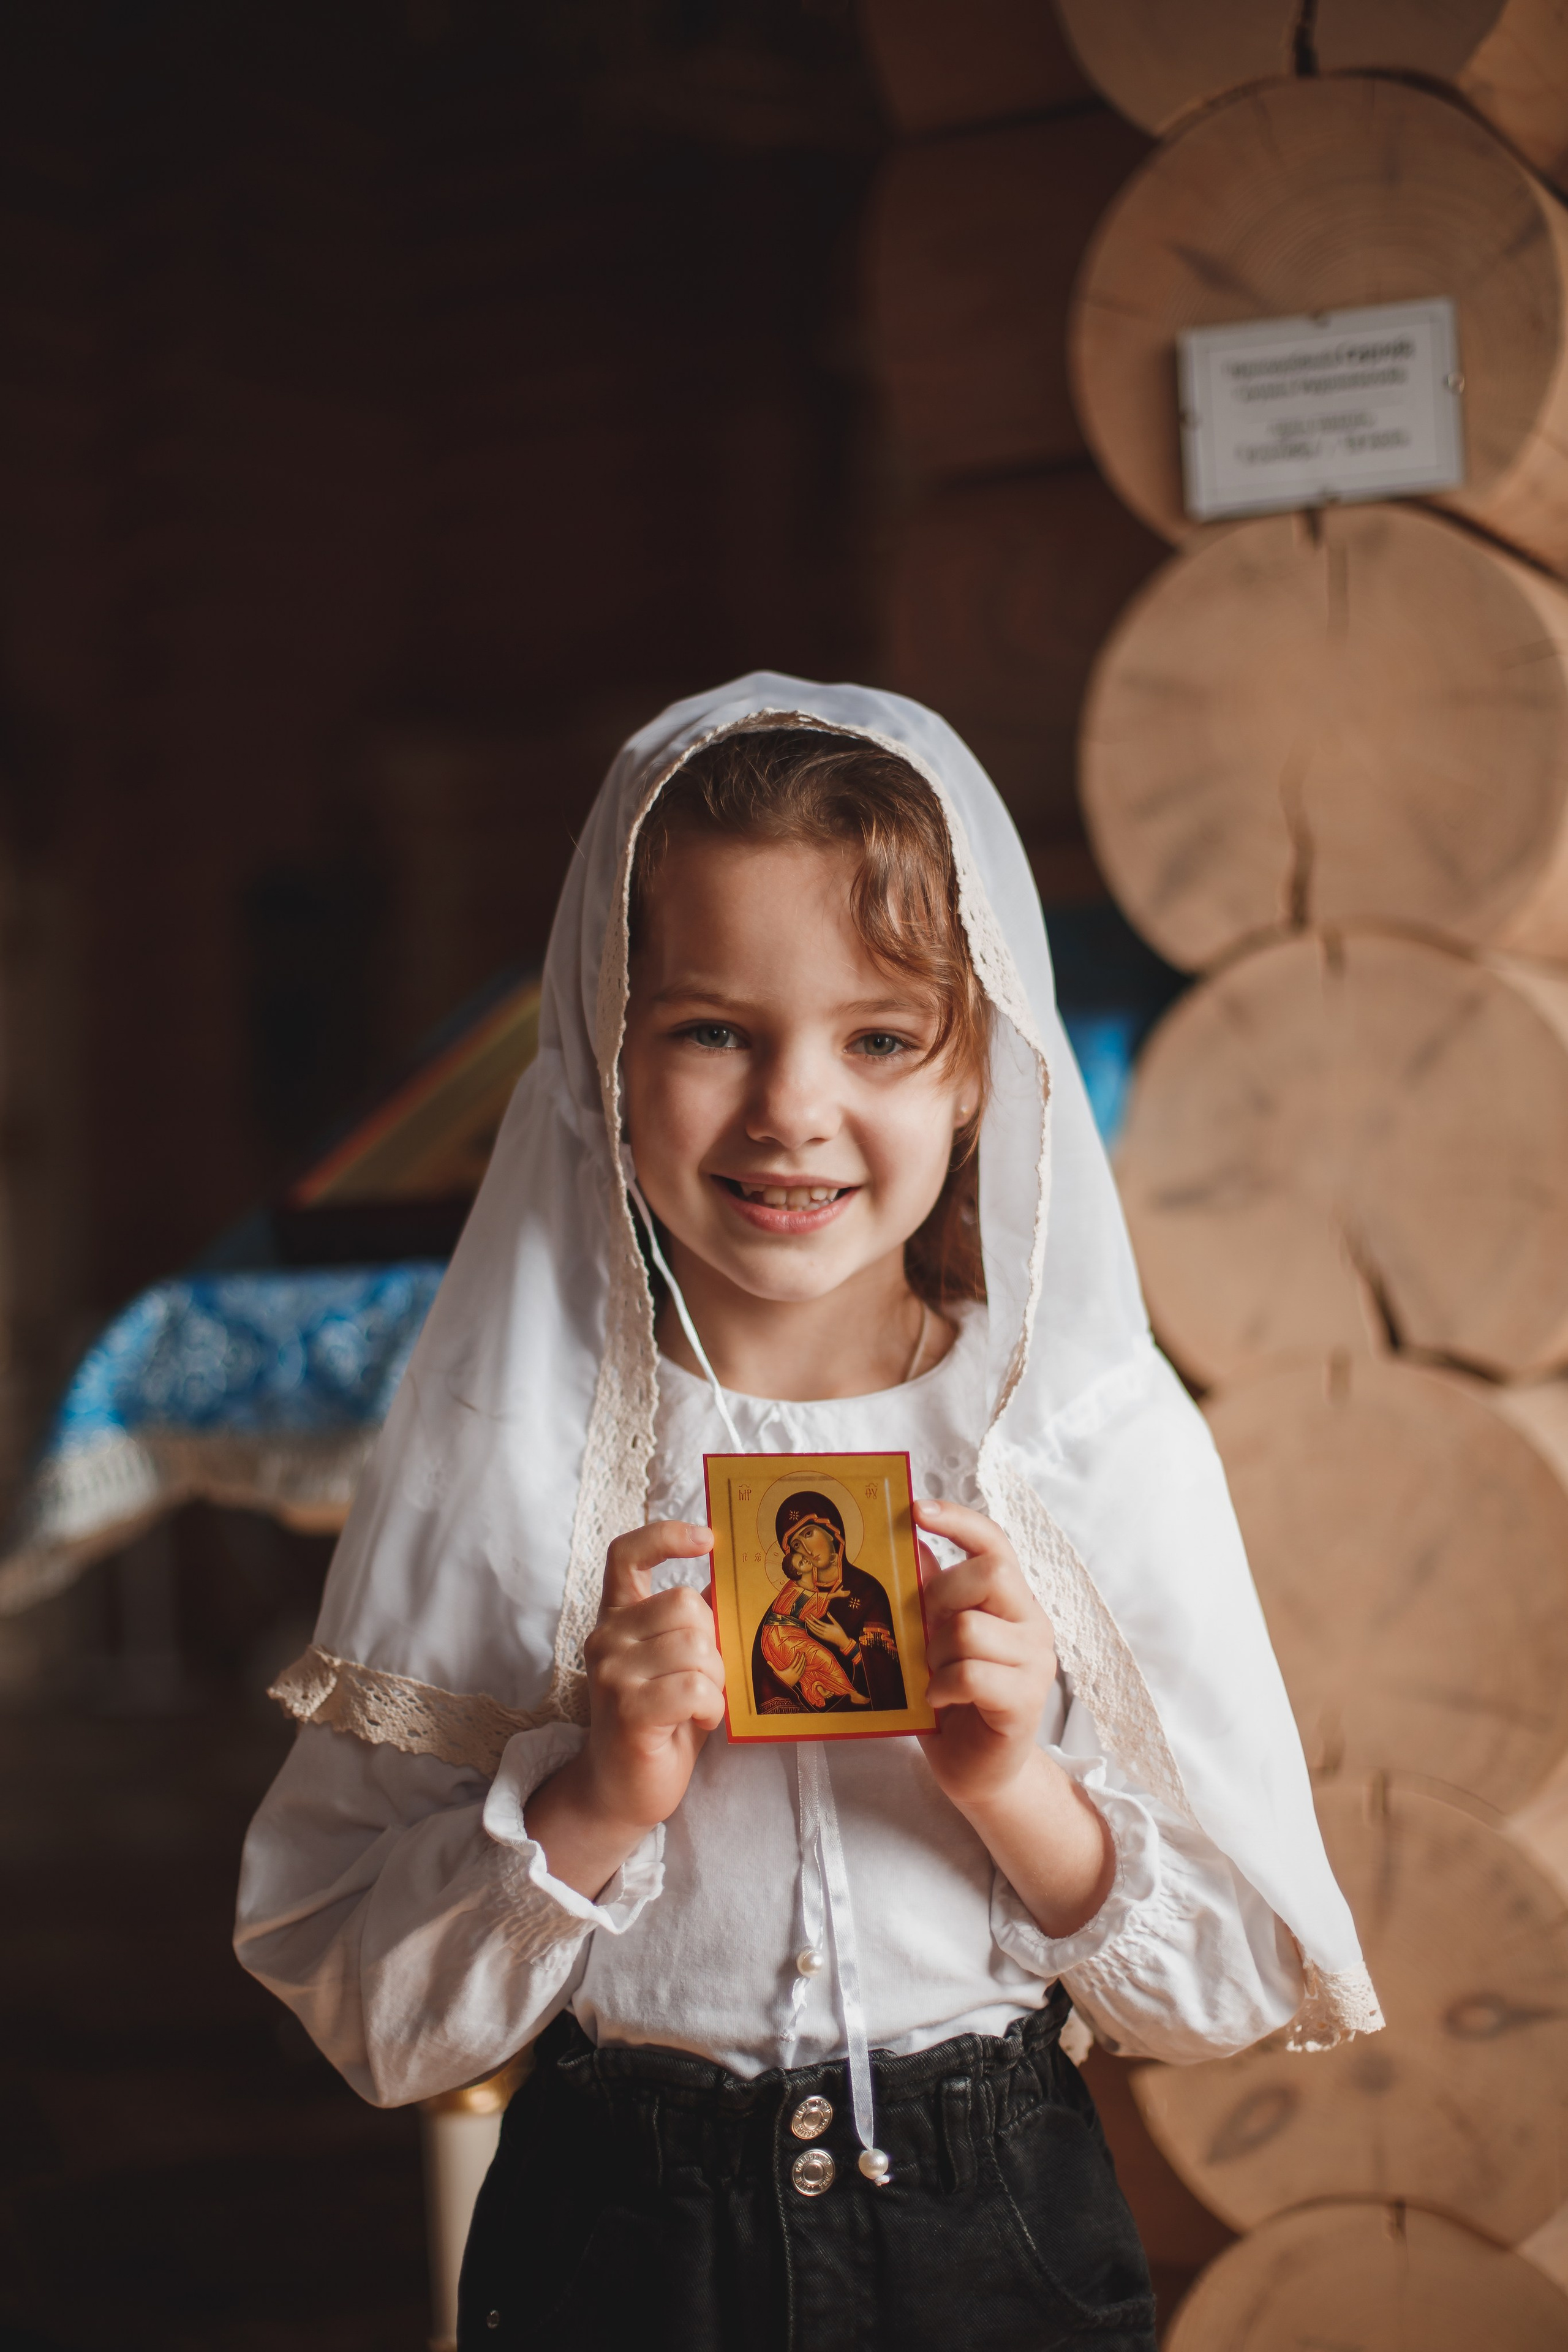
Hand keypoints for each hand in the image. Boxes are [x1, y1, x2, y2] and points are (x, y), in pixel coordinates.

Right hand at [527, 1520, 722, 1898]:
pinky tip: (699, 1721)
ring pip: (696, 1647)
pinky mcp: (629, 1709)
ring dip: (715, 1680)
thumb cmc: (661, 1723)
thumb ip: (693, 1623)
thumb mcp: (677, 1662)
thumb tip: (727, 1581)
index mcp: (616, 1618)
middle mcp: (606, 1638)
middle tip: (706, 1678)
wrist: (623, 1790)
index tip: (707, 1539)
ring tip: (700, 1704)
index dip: (666, 1535)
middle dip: (713, 1643)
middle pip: (685, 1604)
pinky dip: (711, 1706)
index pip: (627, 1554)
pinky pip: (696, 1687)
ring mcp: (613, 1673)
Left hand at [914, 1497, 1112, 1939]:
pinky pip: (972, 1674)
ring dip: (936, 1655)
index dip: (958, 1521)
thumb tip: (909, 1543)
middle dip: (940, 1598)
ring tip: (933, 1677)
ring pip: (970, 1628)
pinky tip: (940, 1700)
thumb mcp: (932, 1641)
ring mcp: (1034, 1663)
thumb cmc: (953, 1702)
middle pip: (988, 1574)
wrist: (979, 1773)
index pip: (995, 1543)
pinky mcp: (1025, 1701)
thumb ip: (928, 1595)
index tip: (917, 1509)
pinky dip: (943, 1686)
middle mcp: (1032, 1623)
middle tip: (923, 1633)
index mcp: (1011, 1601)